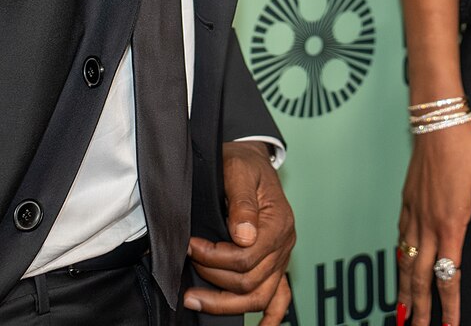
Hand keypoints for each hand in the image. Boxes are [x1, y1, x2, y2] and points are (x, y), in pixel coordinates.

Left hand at [185, 141, 294, 323]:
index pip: (248, 257)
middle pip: (250, 281)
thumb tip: (243, 236)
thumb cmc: (242, 164)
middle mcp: (284, 245)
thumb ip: (242, 203)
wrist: (250, 161)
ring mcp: (281, 258)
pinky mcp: (275, 265)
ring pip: (259, 297)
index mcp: (279, 223)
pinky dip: (271, 318)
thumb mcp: (238, 171)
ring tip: (194, 299)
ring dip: (226, 304)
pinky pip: (279, 298)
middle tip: (186, 263)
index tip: (191, 246)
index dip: (215, 257)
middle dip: (213, 278)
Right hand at [397, 122, 470, 325]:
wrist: (439, 124)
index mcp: (450, 226)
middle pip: (421, 278)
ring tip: (402, 313)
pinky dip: (399, 261)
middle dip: (420, 308)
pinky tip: (401, 268)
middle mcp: (427, 225)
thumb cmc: (468, 154)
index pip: (448, 277)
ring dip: (404, 291)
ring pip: (406, 262)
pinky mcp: (406, 203)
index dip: (450, 306)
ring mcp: (413, 214)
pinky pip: (400, 240)